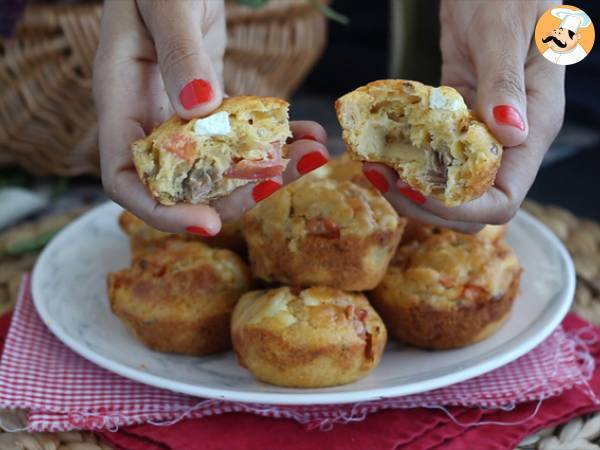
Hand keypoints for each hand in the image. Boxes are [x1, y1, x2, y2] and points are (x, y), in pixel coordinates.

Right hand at [93, 0, 328, 234]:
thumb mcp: (165, 1)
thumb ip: (178, 52)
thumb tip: (199, 109)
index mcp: (120, 99)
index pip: (126, 178)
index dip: (161, 211)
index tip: (208, 225)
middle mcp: (148, 116)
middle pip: (184, 183)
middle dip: (233, 194)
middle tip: (280, 182)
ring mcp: (181, 113)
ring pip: (222, 164)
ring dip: (269, 166)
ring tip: (313, 154)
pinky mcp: (212, 104)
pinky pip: (243, 134)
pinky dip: (277, 137)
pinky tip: (310, 132)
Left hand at [364, 0, 564, 232]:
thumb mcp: (505, 31)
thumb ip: (504, 83)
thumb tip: (511, 135)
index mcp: (533, 128)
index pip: (502, 200)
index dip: (460, 209)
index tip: (414, 189)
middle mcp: (507, 142)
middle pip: (468, 205)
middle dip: (423, 204)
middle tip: (381, 178)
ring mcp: (478, 136)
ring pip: (445, 188)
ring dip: (407, 188)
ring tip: (372, 166)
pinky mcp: (452, 125)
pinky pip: (429, 159)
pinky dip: (403, 163)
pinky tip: (377, 151)